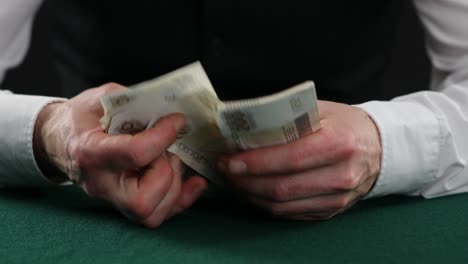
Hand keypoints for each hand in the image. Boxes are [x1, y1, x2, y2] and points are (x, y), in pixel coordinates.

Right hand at [33, 83, 207, 226]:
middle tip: (168, 150)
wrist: (60, 140)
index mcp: (90, 150)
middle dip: (167, 172)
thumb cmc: (82, 117)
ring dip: (175, 186)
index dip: (163, 136)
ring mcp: (111, 198)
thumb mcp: (102, 98)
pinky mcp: (123, 204)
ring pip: (151, 213)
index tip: (177, 121)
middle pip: (142, 200)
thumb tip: (170, 109)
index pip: (134, 154)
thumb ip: (134, 102)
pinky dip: (181, 199)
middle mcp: (101, 182)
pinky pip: (156, 215)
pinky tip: (193, 181)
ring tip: (172, 161)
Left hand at [218, 101, 380, 219]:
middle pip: (283, 187)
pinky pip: (291, 214)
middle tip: (224, 170)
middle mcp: (341, 175)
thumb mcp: (321, 110)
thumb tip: (244, 126)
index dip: (255, 162)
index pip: (291, 158)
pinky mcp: (331, 211)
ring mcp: (337, 198)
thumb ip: (286, 117)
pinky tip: (252, 192)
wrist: (380, 148)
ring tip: (233, 181)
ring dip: (251, 195)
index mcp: (339, 143)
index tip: (229, 160)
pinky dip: (266, 205)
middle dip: (245, 181)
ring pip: (283, 206)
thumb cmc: (345, 124)